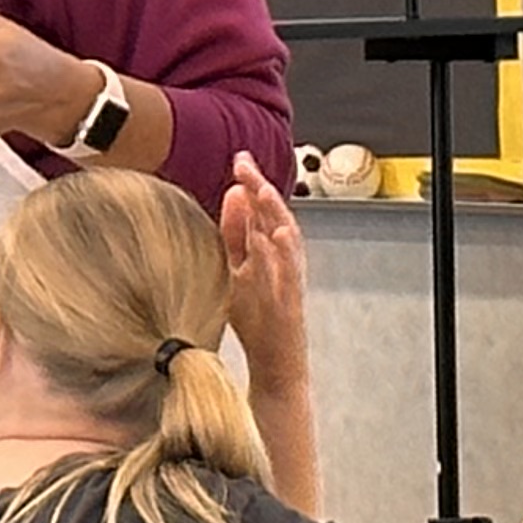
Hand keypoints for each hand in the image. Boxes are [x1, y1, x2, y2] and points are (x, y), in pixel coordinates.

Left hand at [216, 152, 308, 376]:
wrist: (275, 364)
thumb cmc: (258, 319)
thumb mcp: (239, 267)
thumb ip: (236, 233)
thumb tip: (232, 193)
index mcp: (269, 250)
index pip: (261, 210)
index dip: (252, 183)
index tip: (239, 158)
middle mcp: (282, 261)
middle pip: (275, 217)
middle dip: (261, 189)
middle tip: (245, 164)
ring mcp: (287, 281)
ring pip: (287, 240)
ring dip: (276, 214)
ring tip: (262, 190)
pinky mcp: (289, 302)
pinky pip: (289, 274)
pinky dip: (283, 254)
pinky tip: (275, 235)